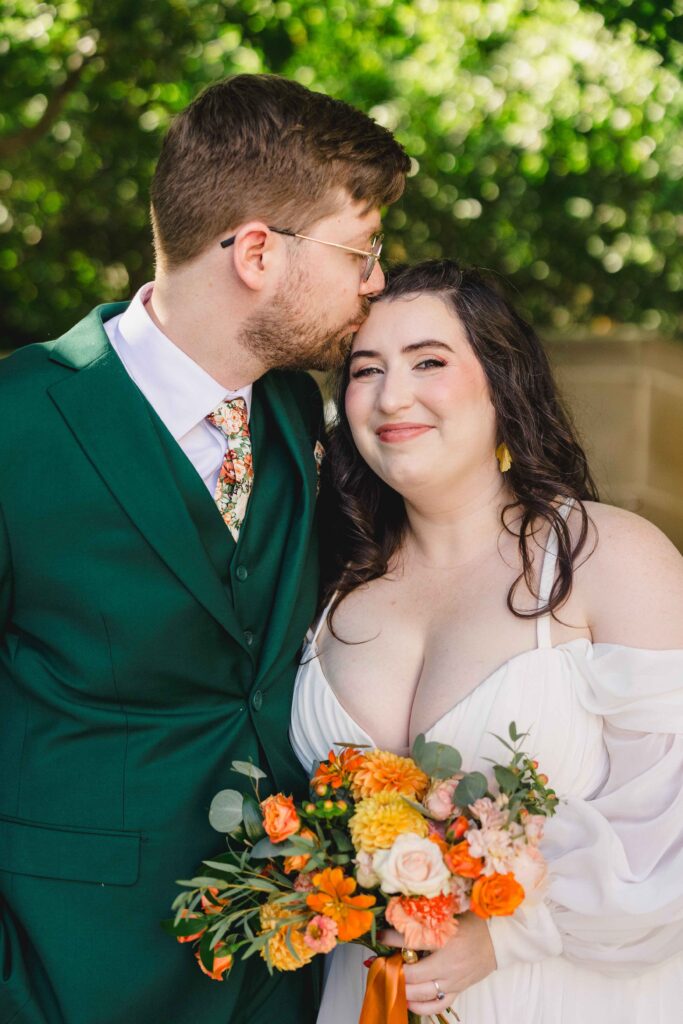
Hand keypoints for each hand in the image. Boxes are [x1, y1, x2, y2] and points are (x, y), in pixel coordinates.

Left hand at [379, 912, 496, 1015]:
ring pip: (422, 992)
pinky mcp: (458, 989)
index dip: (392, 938)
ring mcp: (453, 980)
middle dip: (393, 969)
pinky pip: (438, 1003)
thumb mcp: (450, 914)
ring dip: (403, 989)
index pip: (412, 941)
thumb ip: (429, 917)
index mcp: (446, 938)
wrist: (498, 939)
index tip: (380, 935)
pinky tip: (408, 1001)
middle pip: (413, 973)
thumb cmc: (473, 923)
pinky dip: (421, 1006)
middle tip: (381, 963)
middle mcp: (448, 963)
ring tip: (390, 982)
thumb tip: (403, 914)